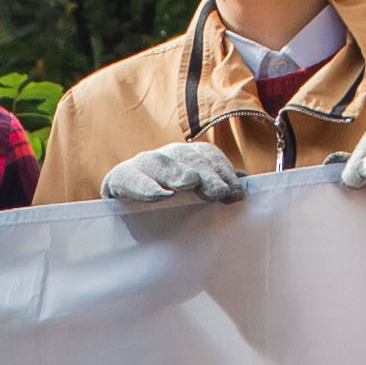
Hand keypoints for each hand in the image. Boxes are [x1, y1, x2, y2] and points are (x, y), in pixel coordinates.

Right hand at [103, 139, 246, 207]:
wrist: (121, 209)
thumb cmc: (164, 204)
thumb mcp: (192, 194)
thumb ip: (216, 185)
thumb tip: (245, 180)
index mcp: (186, 156)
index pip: (208, 156)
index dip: (222, 172)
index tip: (236, 193)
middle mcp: (166, 155)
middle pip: (188, 160)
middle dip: (207, 175)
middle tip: (220, 192)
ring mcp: (142, 164)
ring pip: (161, 164)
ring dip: (177, 173)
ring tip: (190, 184)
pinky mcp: (120, 178)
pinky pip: (133, 179)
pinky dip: (146, 186)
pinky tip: (160, 195)